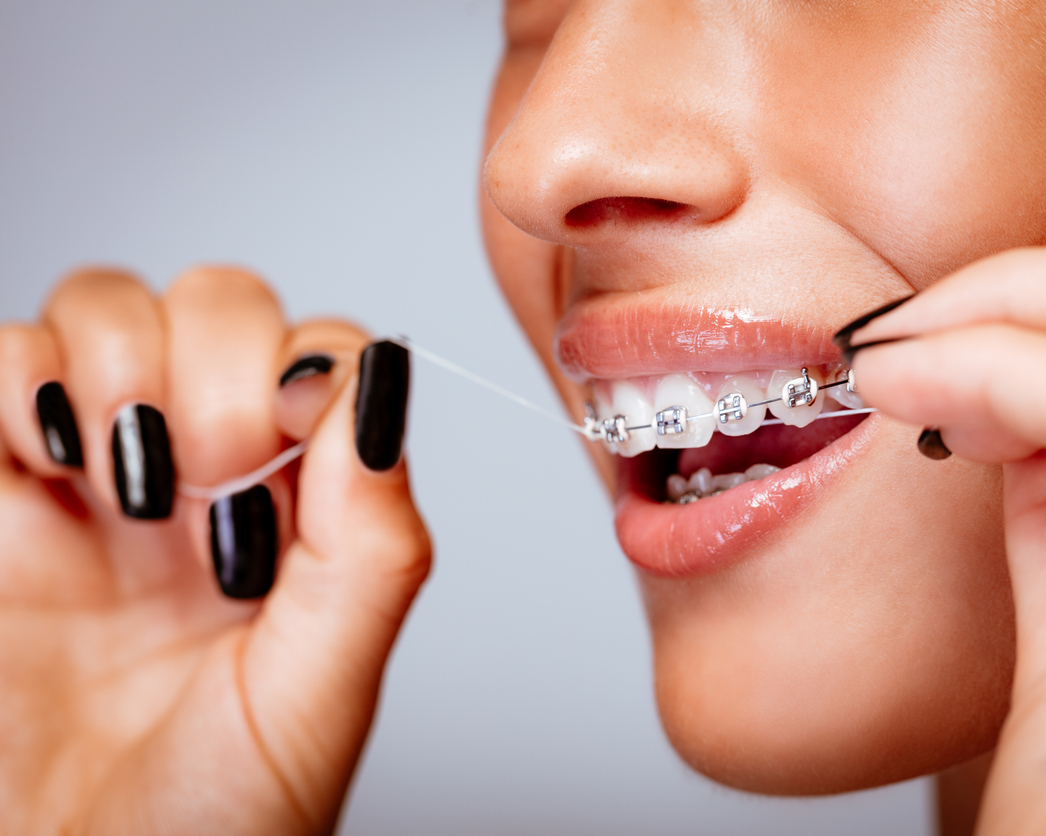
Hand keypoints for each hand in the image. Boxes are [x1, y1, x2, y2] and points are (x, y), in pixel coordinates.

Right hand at [0, 268, 429, 834]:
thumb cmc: (211, 824)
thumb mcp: (319, 692)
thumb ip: (372, 542)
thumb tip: (382, 388)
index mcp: (301, 515)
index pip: (321, 355)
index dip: (301, 372)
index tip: (278, 446)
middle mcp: (205, 479)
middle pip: (216, 306)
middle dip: (208, 367)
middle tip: (195, 479)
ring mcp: (94, 478)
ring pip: (106, 308)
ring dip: (115, 364)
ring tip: (116, 483)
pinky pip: (0, 362)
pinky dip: (17, 379)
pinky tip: (45, 461)